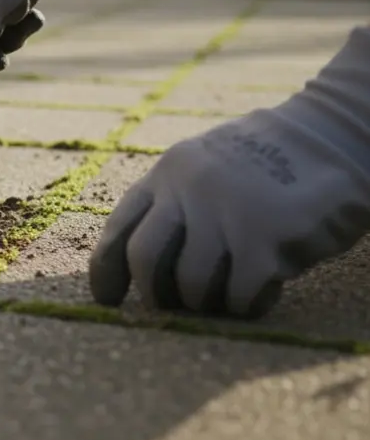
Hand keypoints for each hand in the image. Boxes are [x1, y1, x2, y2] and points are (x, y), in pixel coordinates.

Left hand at [90, 26, 369, 318]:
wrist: (333, 134)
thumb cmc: (268, 164)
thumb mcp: (205, 167)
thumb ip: (174, 203)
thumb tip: (141, 266)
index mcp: (168, 174)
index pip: (119, 228)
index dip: (106, 270)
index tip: (107, 298)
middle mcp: (188, 190)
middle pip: (145, 259)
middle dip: (154, 294)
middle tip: (173, 305)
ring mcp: (225, 212)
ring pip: (191, 284)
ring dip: (206, 302)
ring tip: (228, 293)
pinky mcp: (264, 237)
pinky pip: (237, 294)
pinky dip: (244, 304)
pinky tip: (261, 290)